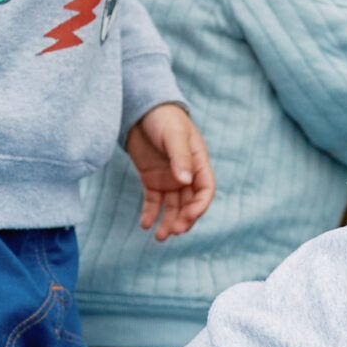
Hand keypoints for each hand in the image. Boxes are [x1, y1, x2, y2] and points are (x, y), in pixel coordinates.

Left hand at [126, 104, 214, 240]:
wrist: (141, 109)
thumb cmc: (163, 118)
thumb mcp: (173, 135)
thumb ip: (179, 157)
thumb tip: (185, 181)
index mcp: (198, 163)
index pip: (205, 191)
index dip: (199, 207)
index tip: (188, 218)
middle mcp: (187, 174)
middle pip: (190, 203)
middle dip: (183, 220)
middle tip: (172, 232)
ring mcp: (170, 178)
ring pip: (173, 207)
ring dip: (168, 222)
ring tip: (159, 236)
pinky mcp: (152, 180)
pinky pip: (154, 202)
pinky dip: (151, 214)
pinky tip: (145, 225)